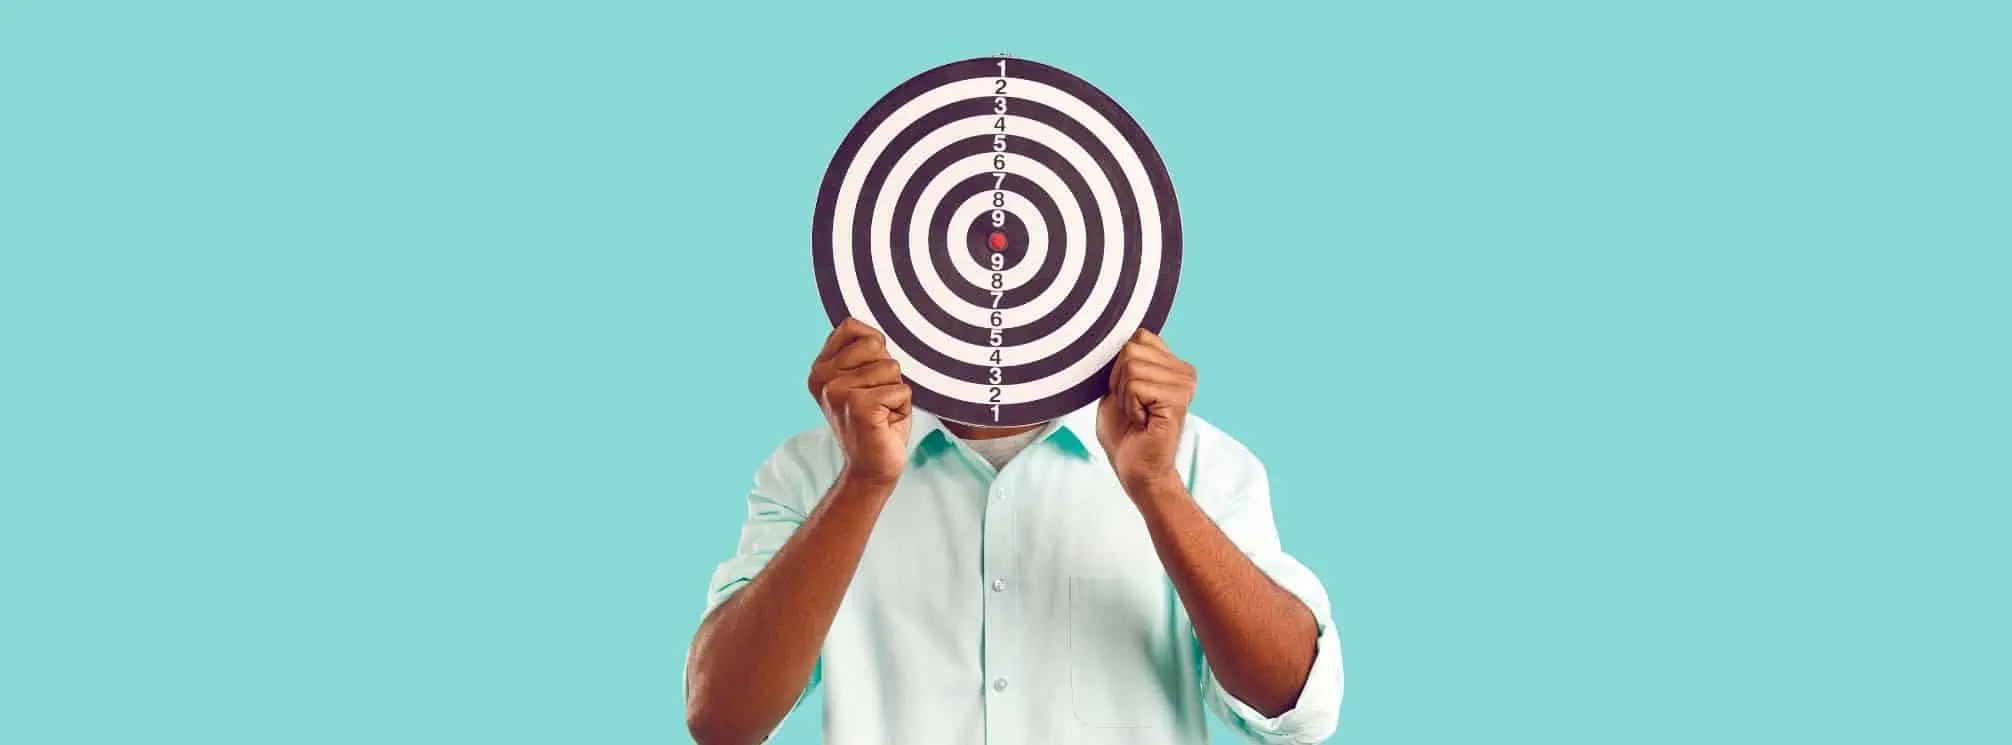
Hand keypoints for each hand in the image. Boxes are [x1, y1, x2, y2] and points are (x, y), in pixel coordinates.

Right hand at [808, 319, 912, 487]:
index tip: (868, 379)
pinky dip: (902, 408)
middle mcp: (823, 377)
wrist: (872, 469)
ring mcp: (838, 391)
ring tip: (881, 413)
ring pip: (892, 368)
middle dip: (888, 373)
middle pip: (876, 345)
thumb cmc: (876, 422)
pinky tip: (885, 424)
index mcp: (820, 368)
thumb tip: (874, 333)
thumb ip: (862, 352)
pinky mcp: (858, 405)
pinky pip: (901, 389)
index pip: (851, 327)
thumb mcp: (864, 379)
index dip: (873, 348)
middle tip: (877, 401)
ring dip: (896, 392)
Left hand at [1096, 329, 1195, 494]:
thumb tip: (1122, 339)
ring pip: (1131, 367)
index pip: (1139, 337)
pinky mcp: (1177, 399)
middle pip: (1132, 349)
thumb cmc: (1125, 434)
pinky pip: (1135, 386)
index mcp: (1173, 365)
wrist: (1136, 469)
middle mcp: (1185, 371)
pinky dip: (1130, 407)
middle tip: (1134, 408)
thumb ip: (1123, 362)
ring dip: (1125, 397)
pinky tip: (1144, 422)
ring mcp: (1184, 384)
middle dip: (1120, 382)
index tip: (1129, 394)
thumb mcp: (1117, 388)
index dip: (1121, 367)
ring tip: (1139, 416)